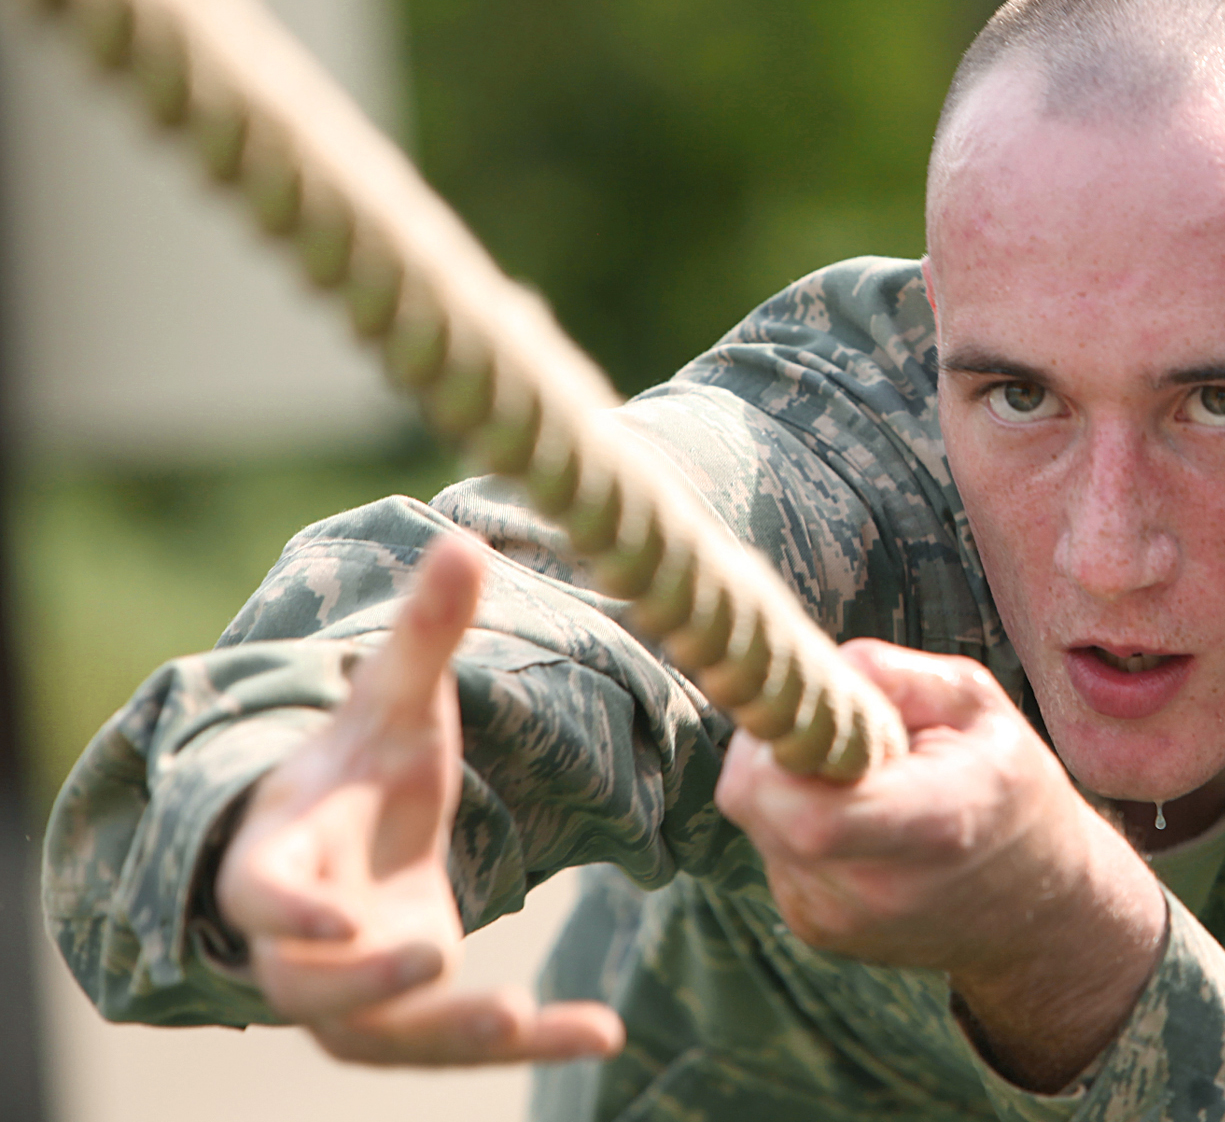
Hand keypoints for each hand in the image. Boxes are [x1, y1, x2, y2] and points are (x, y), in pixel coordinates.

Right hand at [213, 534, 624, 1065]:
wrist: (351, 832)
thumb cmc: (362, 761)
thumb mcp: (396, 699)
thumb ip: (426, 635)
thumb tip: (463, 540)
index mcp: (283, 853)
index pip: (262, 894)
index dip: (287, 910)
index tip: (330, 918)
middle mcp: (302, 939)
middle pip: (312, 986)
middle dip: (367, 984)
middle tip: (439, 964)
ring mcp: (348, 990)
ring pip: (381, 1037)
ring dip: (450, 1035)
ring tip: (529, 1020)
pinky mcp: (405, 1018)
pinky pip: (454, 1045)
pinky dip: (527, 1043)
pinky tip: (602, 1033)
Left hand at [716, 641, 1165, 1090]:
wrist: (1041, 906)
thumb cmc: (1011, 785)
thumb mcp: (977, 701)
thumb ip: (892, 674)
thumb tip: (809, 671)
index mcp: (934, 825)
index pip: (808, 811)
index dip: (782, 743)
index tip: (816, 705)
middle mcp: (878, 888)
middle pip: (757, 803)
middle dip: (776, 745)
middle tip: (836, 727)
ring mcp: (840, 921)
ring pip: (757, 820)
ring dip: (790, 783)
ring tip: (864, 781)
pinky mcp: (817, 930)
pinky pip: (772, 850)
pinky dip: (796, 820)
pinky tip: (858, 820)